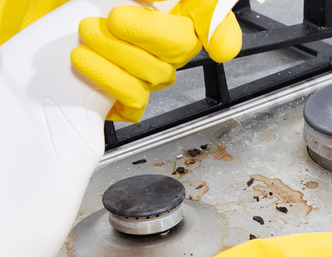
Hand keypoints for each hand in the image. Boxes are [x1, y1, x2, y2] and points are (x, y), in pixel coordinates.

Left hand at [71, 0, 241, 121]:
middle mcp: (167, 43)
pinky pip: (133, 102)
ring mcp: (149, 73)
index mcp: (173, 10)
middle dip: (145, 34)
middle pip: (182, 46)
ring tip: (84, 36)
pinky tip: (85, 63)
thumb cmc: (71, 3)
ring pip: (155, 74)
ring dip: (115, 54)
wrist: (40, 19)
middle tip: (111, 20)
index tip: (218, 46)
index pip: (212, 16)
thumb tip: (153, 1)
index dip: (222, 30)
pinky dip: (109, 83)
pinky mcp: (124, 98)